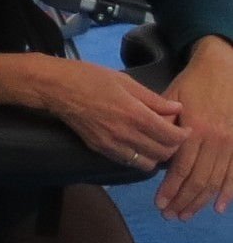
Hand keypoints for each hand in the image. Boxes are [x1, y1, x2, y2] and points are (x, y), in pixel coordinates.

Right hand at [31, 57, 186, 175]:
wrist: (57, 88)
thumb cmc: (91, 78)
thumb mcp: (126, 82)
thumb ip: (154, 99)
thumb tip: (177, 109)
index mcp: (135, 115)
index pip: (171, 136)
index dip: (183, 135)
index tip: (184, 128)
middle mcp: (125, 134)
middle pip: (162, 153)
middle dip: (173, 146)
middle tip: (172, 135)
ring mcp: (111, 145)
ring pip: (146, 163)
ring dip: (156, 156)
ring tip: (155, 143)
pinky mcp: (100, 149)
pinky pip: (128, 162)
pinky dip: (138, 158)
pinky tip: (137, 145)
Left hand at [157, 38, 232, 219]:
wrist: (223, 68)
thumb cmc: (193, 84)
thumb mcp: (171, 99)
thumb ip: (163, 123)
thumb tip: (152, 147)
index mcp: (196, 130)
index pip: (181, 168)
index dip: (170, 188)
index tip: (159, 203)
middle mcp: (215, 140)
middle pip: (198, 179)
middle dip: (183, 200)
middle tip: (170, 215)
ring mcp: (231, 143)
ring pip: (216, 180)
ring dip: (201, 200)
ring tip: (186, 214)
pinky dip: (228, 191)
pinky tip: (219, 207)